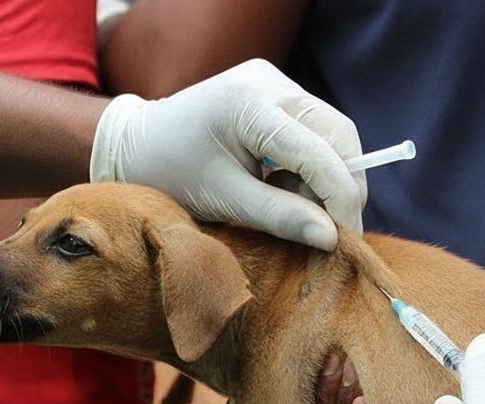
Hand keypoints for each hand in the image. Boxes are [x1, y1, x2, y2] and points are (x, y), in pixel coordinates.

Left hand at [90, 59, 365, 250]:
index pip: (320, 153)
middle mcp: (269, 82)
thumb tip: (331, 239)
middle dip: (342, 187)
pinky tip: (283, 184)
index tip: (346, 241)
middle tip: (329, 230)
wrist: (137, 143)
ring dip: (328, 177)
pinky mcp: (275, 90)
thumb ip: (280, 217)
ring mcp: (274, 81)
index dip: (342, 200)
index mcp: (250, 105)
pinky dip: (313, 165)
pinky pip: (315, 129)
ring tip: (294, 205)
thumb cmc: (171, 173)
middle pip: (339, 136)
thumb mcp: (224, 200)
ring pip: (333, 133)